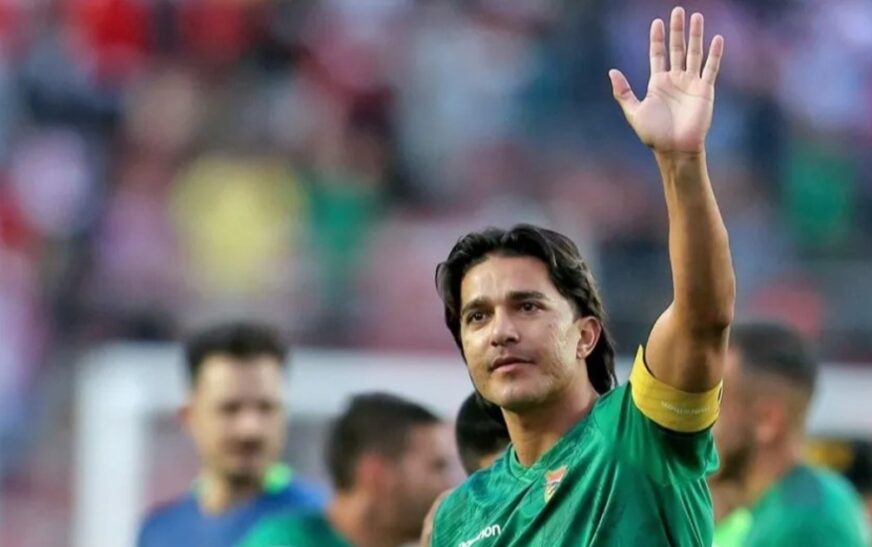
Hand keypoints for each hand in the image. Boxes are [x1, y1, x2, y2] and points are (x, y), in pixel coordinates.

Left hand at [609, 7, 723, 154]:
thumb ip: (624, 92)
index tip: (656, 22)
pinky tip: (717, 39)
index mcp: (658, 83)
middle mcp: (675, 79)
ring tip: (696, 16)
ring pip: (694, 53)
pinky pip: (711, 68)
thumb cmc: (654, 134)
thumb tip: (612, 71)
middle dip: (677, 30)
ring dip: (695, 35)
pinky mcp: (704, 90)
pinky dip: (715, 54)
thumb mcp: (634, 112)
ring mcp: (691, 83)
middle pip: (676, 48)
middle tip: (678, 10)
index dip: (657, 38)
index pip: (657, 54)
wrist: (674, 149)